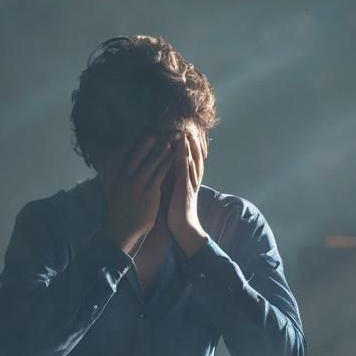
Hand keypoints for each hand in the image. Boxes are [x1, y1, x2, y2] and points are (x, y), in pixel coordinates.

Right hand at [100, 136, 175, 254]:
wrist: (122, 228)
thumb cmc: (117, 208)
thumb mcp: (108, 189)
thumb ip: (107, 174)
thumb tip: (104, 161)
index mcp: (114, 175)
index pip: (123, 154)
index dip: (134, 143)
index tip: (142, 133)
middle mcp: (124, 177)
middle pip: (139, 155)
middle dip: (150, 142)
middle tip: (160, 131)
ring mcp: (137, 184)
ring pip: (152, 162)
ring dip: (162, 150)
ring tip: (170, 140)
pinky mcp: (150, 192)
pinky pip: (161, 173)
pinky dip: (168, 163)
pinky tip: (174, 156)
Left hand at [167, 129, 208, 257]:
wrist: (184, 228)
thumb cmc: (177, 211)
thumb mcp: (174, 190)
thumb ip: (172, 178)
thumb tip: (163, 167)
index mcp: (188, 179)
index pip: (189, 158)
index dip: (187, 145)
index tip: (182, 132)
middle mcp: (191, 179)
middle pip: (192, 156)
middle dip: (190, 142)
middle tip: (186, 127)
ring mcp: (189, 183)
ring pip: (190, 161)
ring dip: (187, 146)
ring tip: (184, 132)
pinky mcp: (185, 189)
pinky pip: (185, 171)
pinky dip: (183, 159)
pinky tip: (180, 150)